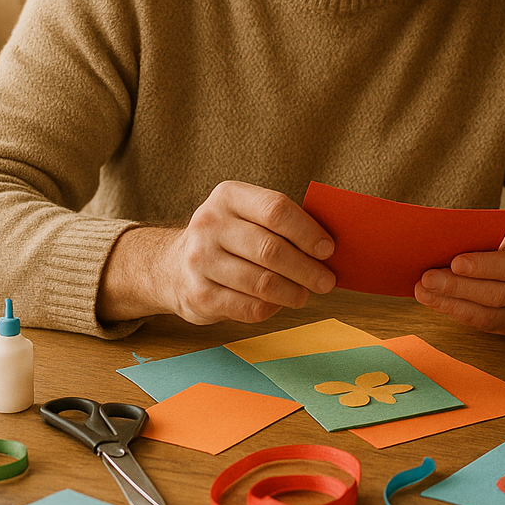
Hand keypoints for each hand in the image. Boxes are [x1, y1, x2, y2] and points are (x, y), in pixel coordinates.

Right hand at [99, 180, 336, 324]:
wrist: (173, 266)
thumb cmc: (230, 238)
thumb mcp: (247, 215)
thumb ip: (283, 222)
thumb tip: (331, 247)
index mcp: (228, 196)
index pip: (275, 209)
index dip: (307, 231)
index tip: (328, 249)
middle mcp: (209, 224)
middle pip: (271, 249)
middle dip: (307, 269)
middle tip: (326, 281)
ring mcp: (199, 260)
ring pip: (262, 282)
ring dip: (293, 292)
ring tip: (305, 294)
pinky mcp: (198, 294)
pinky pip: (248, 307)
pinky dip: (272, 308)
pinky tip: (279, 303)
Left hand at [414, 217, 504, 334]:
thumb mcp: (501, 224)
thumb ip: (478, 233)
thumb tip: (437, 243)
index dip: (483, 266)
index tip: (454, 263)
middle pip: (499, 294)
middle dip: (459, 288)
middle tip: (427, 279)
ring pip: (490, 315)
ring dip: (452, 305)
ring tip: (424, 292)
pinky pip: (485, 324)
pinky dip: (459, 313)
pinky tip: (438, 302)